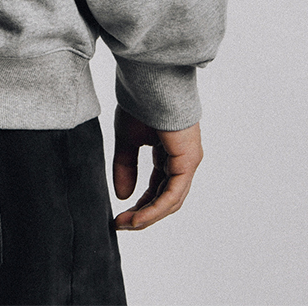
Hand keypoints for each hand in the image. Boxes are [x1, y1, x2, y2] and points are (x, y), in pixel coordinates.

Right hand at [112, 107, 202, 231]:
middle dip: (143, 214)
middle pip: (166, 198)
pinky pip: (173, 194)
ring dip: (148, 216)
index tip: (119, 216)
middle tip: (121, 225)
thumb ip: (125, 167)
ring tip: (126, 225)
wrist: (150, 83)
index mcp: (170, 153)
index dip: (140, 204)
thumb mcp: (127, 142)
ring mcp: (187, 161)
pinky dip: (155, 209)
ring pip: (171, 200)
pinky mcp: (188, 161)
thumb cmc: (141, 104)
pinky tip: (138, 218)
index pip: (158, 188)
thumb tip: (123, 196)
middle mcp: (182, 159)